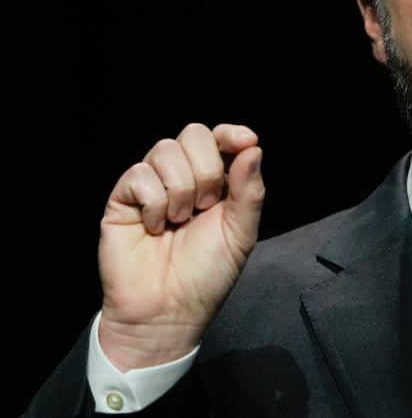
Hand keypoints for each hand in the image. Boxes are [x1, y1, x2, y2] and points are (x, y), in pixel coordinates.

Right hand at [97, 122, 264, 371]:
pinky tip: (156, 227)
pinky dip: (154, 202)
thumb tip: (253, 147)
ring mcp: (151, 186)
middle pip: (193, 134)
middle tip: (206, 205)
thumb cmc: (206, 275)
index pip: (220, 138)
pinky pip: (139, 174)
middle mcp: (183, 177)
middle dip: (207, 168)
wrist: (168, 312)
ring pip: (165, 150)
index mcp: (216, 182)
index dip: (231, 133)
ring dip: (181, 188)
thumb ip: (249, 191)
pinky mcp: (123, 199)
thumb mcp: (240, 233)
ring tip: (180, 221)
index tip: (246, 141)